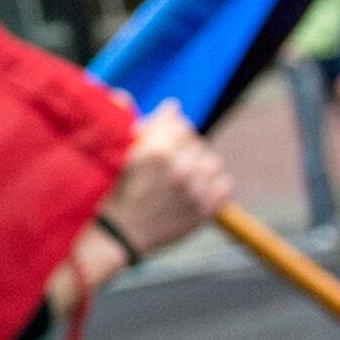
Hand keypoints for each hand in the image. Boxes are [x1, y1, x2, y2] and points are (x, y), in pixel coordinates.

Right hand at [97, 103, 233, 260]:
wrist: (117, 234)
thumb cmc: (114, 191)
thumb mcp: (123, 153)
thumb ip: (150, 125)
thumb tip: (173, 105)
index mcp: (158, 151)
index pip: (180, 125)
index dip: (170, 132)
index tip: (163, 142)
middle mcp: (180, 169)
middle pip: (196, 143)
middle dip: (182, 148)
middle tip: (168, 162)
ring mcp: (194, 191)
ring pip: (212, 162)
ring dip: (200, 165)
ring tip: (183, 175)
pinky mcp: (204, 211)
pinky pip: (224, 186)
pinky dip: (213, 185)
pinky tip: (197, 188)